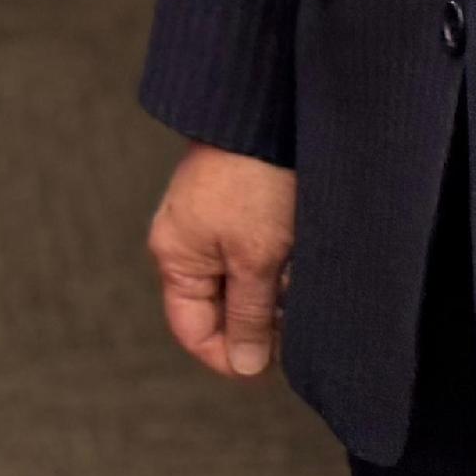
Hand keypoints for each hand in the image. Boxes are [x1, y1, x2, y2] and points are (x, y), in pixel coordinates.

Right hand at [149, 144, 295, 378]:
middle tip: (297, 320)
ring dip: (272, 293)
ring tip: (300, 281)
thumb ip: (249, 315)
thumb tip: (245, 365)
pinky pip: (252, 257)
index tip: (274, 360)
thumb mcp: (256, 257)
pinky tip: (300, 257)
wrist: (266, 111)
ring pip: (241, 285)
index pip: (194, 332)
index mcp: (175, 258)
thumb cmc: (255, 179)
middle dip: (259, 321)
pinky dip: (276, 266)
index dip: (231, 355)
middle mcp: (185, 243)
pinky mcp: (235, 209)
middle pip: (219, 310)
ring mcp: (209, 225)